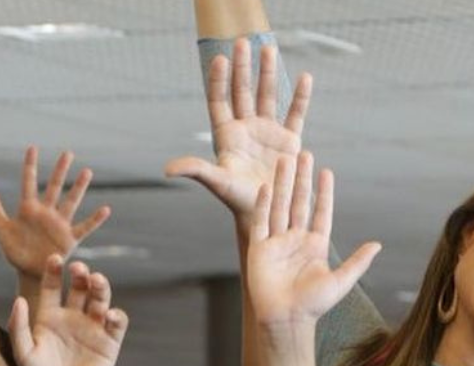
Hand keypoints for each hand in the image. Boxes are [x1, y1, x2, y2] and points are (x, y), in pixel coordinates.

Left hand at [0, 146, 110, 279]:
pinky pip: (85, 227)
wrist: (30, 272)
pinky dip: (95, 219)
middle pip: (54, 186)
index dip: (30, 165)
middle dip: (60, 170)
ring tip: (87, 171)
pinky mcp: (70, 238)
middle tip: (68, 153)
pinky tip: (106, 209)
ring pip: (71, 201)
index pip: (28, 182)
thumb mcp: (2, 232)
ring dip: (78, 187)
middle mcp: (46, 212)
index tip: (33, 148)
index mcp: (28, 209)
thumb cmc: (15, 253)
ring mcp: (59, 224)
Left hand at [9, 254, 127, 365]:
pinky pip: (117, 324)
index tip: (54, 259)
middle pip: (79, 288)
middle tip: (80, 269)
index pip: (52, 287)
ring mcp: (93, 328)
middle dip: (81, 276)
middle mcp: (73, 317)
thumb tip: (19, 300)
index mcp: (50, 316)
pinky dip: (117, 316)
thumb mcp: (23, 353)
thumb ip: (19, 327)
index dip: (53, 272)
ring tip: (97, 280)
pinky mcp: (110, 342)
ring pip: (100, 300)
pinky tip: (110, 314)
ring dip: (101, 288)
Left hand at [166, 40, 311, 222]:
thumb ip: (197, 171)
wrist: (270, 215)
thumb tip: (168, 170)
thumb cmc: (240, 201)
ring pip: (267, 96)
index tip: (219, 59)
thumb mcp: (218, 184)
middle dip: (242, 68)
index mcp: (226, 136)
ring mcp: (267, 132)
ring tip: (269, 49)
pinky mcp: (289, 141)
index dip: (218, 81)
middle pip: (242, 91)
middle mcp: (246, 129)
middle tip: (242, 43)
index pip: (219, 101)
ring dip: (268, 73)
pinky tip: (306, 77)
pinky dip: (300, 97)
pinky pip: (295, 114)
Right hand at [244, 152, 378, 326]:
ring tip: (284, 162)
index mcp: (316, 246)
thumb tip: (378, 245)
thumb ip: (358, 262)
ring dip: (282, 184)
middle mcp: (296, 240)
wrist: (286, 320)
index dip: (324, 193)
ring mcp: (277, 243)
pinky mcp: (260, 249)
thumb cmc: (314, 305)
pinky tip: (266, 186)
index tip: (327, 172)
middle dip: (301, 179)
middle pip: (299, 203)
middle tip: (304, 154)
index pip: (321, 212)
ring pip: (279, 206)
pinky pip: (261, 222)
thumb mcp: (341, 282)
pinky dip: (263, 204)